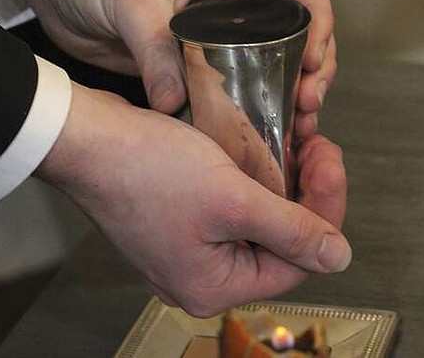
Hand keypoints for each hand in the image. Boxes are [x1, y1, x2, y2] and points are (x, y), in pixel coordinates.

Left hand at [1, 0, 335, 139]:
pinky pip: (236, 78)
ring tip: (295, 124)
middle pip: (298, 25)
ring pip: (274, 56)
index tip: (312, 59)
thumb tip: (176, 103)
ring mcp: (219, 25)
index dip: (318, 17)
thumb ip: (156, 49)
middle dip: (311, 64)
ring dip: (288, 88)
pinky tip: (258, 128)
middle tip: (307, 103)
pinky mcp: (199, 54)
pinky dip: (250, 102)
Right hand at [36, 85, 349, 316]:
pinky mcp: (180, 216)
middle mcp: (200, 273)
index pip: (296, 261)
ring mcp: (188, 245)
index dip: (325, 211)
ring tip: (296, 143)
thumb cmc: (143, 170)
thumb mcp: (231, 200)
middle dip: (306, 192)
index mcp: (212, 286)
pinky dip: (254, 178)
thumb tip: (337, 258)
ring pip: (258, 219)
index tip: (330, 164)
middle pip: (278, 240)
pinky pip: (232, 204)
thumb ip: (290, 230)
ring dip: (283, 181)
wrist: (85, 138)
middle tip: (316, 147)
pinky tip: (265, 150)